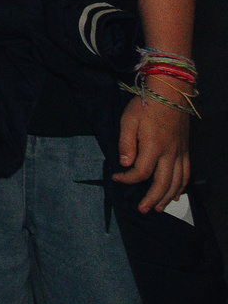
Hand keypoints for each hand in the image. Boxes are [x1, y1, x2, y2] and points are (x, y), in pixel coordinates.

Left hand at [116, 92, 193, 213]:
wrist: (170, 93)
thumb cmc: (146, 105)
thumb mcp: (128, 120)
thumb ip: (126, 143)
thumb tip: (125, 164)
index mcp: (154, 146)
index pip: (141, 172)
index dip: (128, 179)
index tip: (117, 177)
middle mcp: (170, 153)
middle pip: (163, 183)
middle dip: (151, 199)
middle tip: (142, 210)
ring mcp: (180, 153)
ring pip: (177, 182)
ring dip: (167, 197)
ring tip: (157, 208)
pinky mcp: (185, 150)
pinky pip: (187, 173)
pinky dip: (182, 187)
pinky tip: (176, 194)